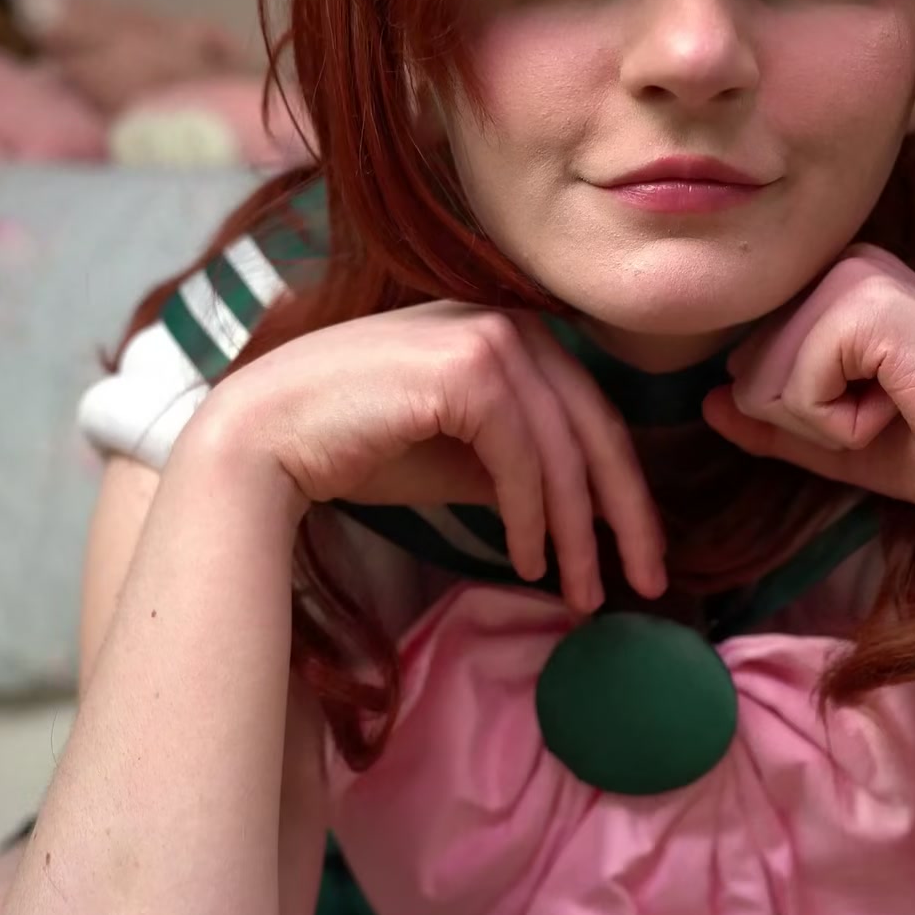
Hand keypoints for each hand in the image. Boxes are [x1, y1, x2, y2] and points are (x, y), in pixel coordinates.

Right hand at [189, 304, 667, 612]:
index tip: (640, 555)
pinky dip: (534, 516)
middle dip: (626, 516)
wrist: (267, 435)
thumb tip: (581, 515)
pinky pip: (524, 456)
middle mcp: (510, 322)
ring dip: (577, 533)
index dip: (623, 489)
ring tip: (580, 592)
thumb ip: (520, 469)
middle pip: (596, 430)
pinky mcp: (466, 366)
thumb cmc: (358, 447)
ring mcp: (489, 335)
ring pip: (564, 451)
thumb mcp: (460, 459)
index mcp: (513, 334)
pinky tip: (526, 560)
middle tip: (648, 583)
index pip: (591, 415)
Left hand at [701, 245, 914, 542]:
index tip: (879, 409)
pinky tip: (902, 408)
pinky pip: (796, 391)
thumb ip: (772, 421)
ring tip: (898, 408)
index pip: (747, 361)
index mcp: (839, 280)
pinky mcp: (869, 307)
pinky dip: (844, 426)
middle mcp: (845, 262)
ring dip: (827, 425)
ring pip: (764, 381)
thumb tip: (705, 401)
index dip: (801, 415)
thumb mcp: (837, 439)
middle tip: (891, 412)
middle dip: (809, 420)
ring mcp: (858, 275)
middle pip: (746, 369)